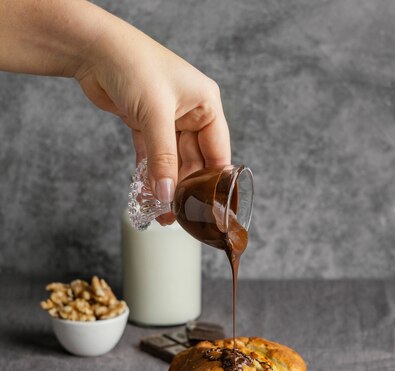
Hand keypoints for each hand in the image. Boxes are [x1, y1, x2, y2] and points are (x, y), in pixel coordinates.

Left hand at [75, 14, 230, 223]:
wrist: (93, 49)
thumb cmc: (133, 65)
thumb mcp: (155, 114)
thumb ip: (163, 158)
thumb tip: (168, 195)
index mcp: (206, 105)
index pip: (218, 153)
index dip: (213, 183)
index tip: (207, 209)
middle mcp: (191, 114)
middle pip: (195, 162)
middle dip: (185, 189)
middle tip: (178, 215)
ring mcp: (168, 121)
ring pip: (172, 163)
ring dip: (166, 186)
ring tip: (162, 212)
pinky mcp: (145, 125)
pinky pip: (152, 158)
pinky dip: (149, 176)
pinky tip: (147, 196)